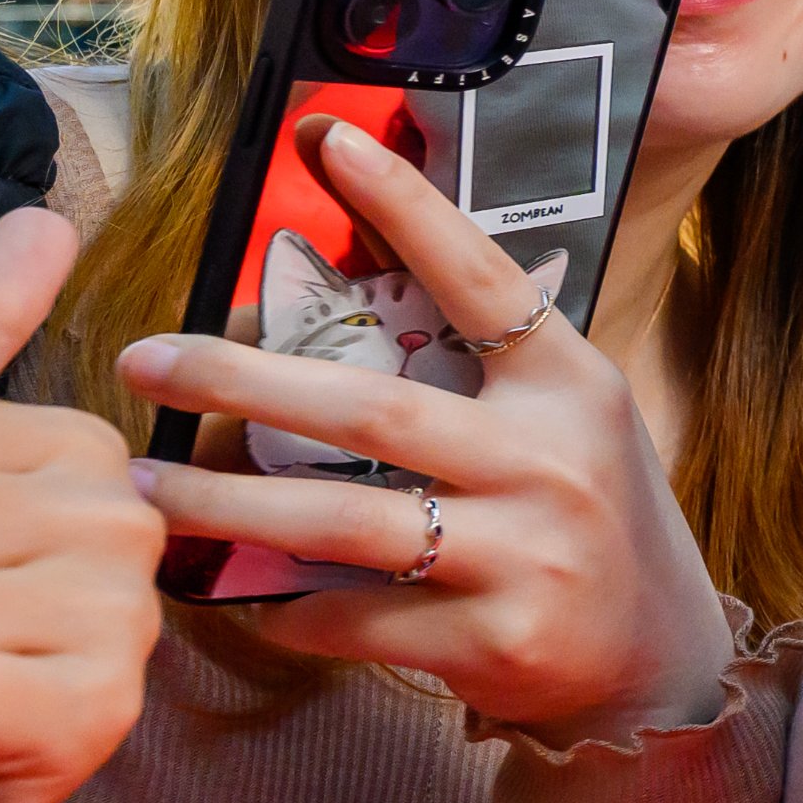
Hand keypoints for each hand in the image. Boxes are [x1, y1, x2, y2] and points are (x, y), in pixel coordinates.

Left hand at [119, 118, 732, 736]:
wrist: (658, 661)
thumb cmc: (585, 520)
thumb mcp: (562, 423)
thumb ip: (477, 365)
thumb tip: (341, 280)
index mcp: (568, 386)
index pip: (481, 278)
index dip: (409, 206)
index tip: (327, 140)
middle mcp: (551, 461)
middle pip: (373, 408)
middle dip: (243, 378)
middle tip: (145, 357)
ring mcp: (528, 554)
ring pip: (344, 521)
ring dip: (227, 503)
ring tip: (146, 484)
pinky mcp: (497, 640)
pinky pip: (355, 618)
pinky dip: (285, 608)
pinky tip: (234, 591)